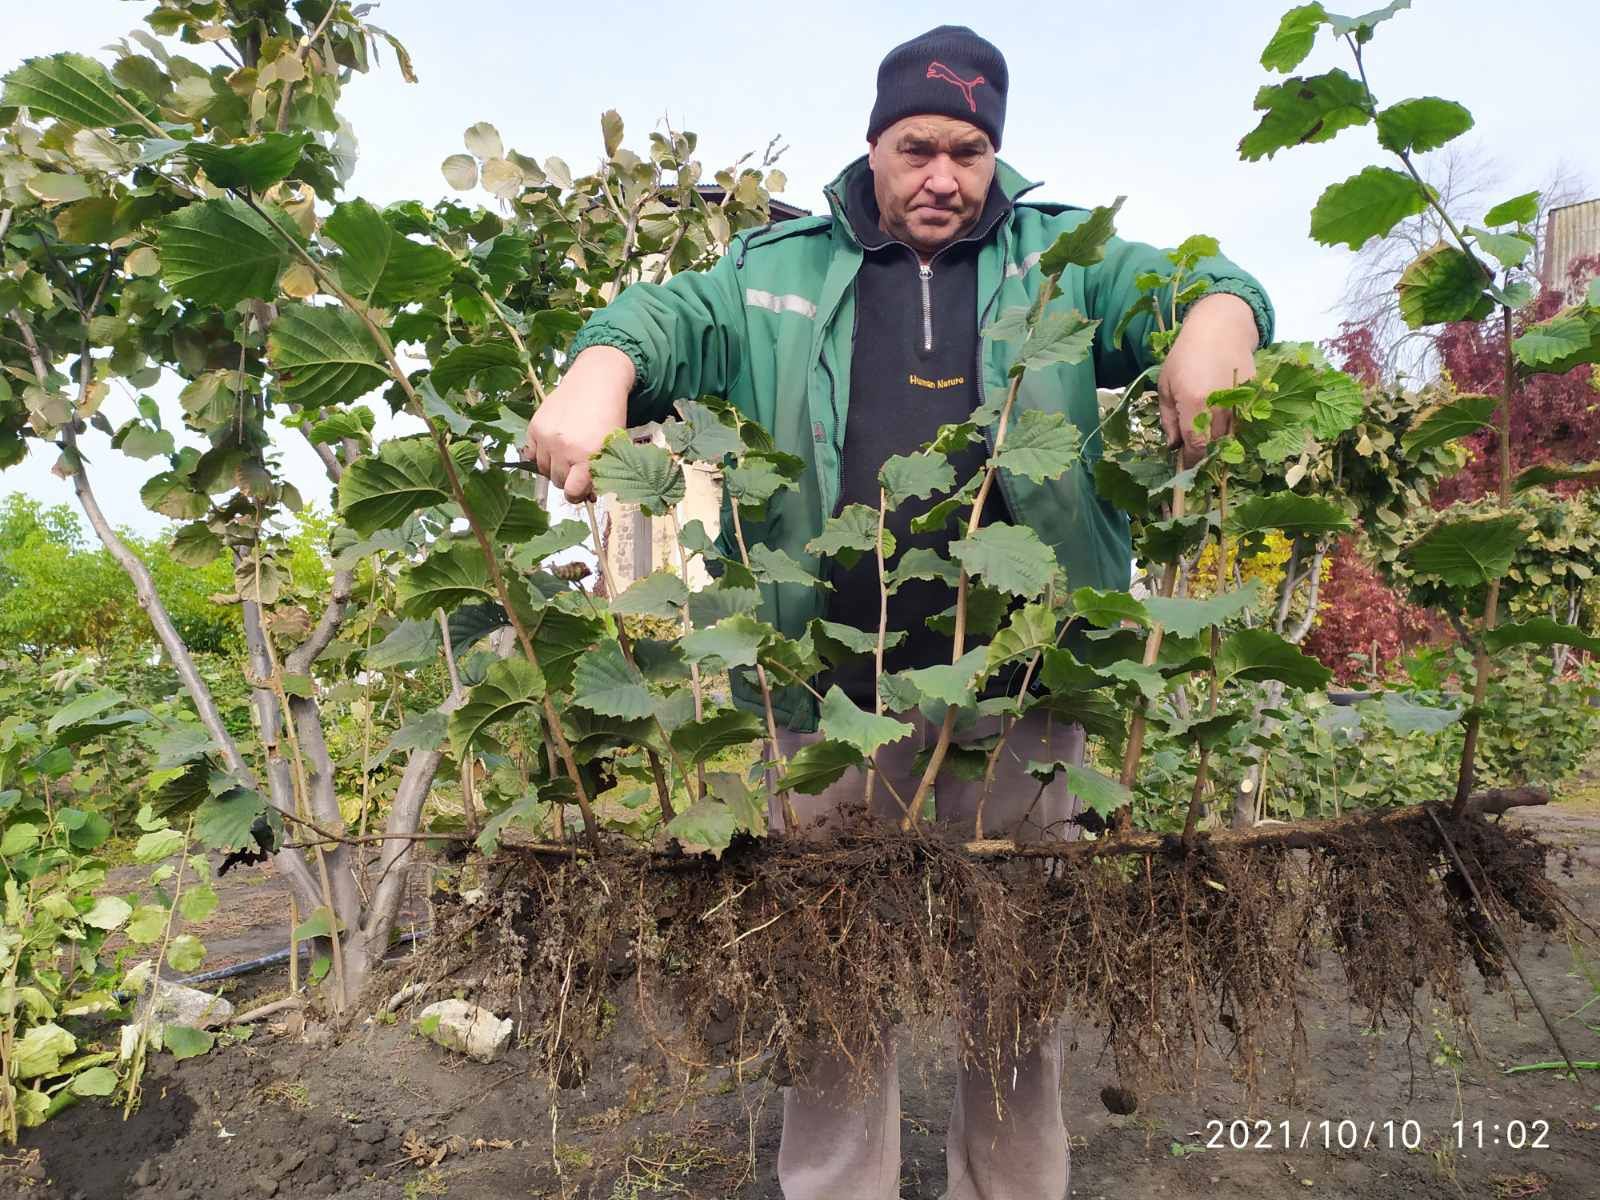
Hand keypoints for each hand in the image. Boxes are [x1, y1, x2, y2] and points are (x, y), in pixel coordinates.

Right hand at [521, 346, 634, 501]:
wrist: (597, 381)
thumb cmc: (609, 415)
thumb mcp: (612, 447)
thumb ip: (599, 472)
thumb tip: (587, 495)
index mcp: (587, 456)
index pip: (572, 492)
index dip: (577, 494)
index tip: (581, 490)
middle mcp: (564, 449)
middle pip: (558, 481)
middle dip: (568, 478)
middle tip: (577, 466)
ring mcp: (547, 438)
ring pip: (543, 469)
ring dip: (553, 466)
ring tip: (566, 452)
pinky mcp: (535, 426)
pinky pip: (530, 453)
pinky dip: (539, 454)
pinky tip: (552, 445)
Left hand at [1156, 293, 1258, 466]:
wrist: (1220, 328)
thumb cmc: (1185, 355)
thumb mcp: (1166, 385)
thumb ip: (1168, 419)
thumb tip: (1173, 446)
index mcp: (1195, 403)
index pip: (1196, 446)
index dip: (1191, 460)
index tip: (1184, 465)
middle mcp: (1221, 406)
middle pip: (1216, 445)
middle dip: (1204, 453)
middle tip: (1193, 452)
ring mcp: (1240, 401)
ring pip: (1232, 437)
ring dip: (1219, 442)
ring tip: (1207, 438)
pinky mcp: (1253, 396)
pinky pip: (1244, 421)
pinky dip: (1233, 427)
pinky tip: (1222, 422)